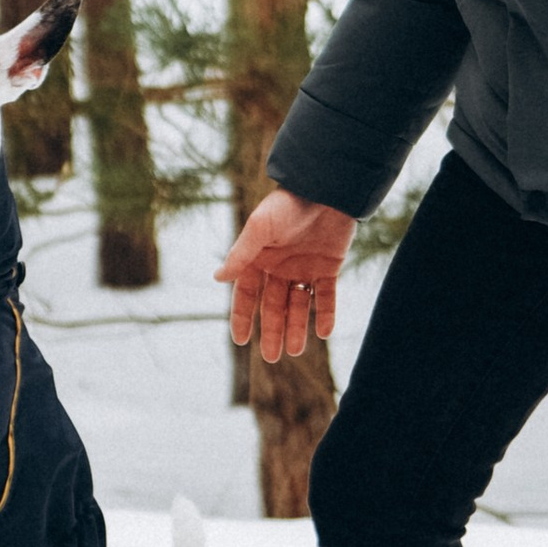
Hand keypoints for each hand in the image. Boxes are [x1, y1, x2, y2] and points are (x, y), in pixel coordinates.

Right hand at [217, 189, 353, 364]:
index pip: (247, 295)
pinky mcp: (329, 267)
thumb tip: (218, 278)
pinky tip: (323, 332)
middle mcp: (279, 266)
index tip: (241, 341)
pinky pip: (326, 296)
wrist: (326, 189)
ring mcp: (304, 267)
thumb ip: (241, 254)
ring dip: (297, 327)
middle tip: (272, 358)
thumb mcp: (259, 228)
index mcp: (259, 258)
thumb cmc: (288, 205)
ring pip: (298, 305)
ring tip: (295, 351)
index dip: (243, 317)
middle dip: (272, 331)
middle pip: (273, 306)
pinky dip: (325, 313)